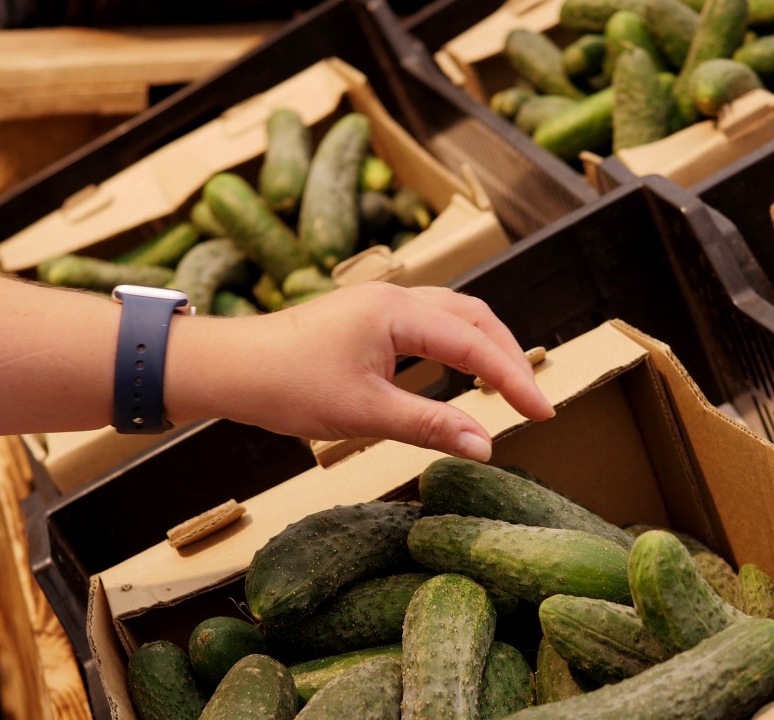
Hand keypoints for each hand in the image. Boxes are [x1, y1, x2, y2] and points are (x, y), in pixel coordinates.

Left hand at [169, 282, 554, 460]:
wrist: (229, 367)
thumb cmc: (286, 385)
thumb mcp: (364, 413)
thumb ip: (430, 426)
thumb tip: (486, 446)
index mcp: (399, 312)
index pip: (476, 343)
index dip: (515, 379)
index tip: (544, 413)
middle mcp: (396, 298)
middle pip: (476, 317)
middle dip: (510, 358)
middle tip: (534, 403)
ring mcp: (381, 305)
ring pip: (455, 316)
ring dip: (487, 348)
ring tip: (509, 387)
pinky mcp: (369, 319)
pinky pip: (431, 324)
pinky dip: (460, 346)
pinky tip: (462, 372)